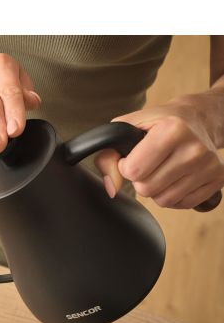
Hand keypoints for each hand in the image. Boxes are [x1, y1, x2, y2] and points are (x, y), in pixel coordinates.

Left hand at [95, 103, 223, 208]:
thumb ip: (108, 156)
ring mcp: (209, 165)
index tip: (133, 156)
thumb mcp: (128, 128)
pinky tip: (176, 177)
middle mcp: (194, 148)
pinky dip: (173, 195)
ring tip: (162, 169)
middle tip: (149, 163)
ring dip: (156, 189)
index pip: (133, 171)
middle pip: (147, 188)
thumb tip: (112, 188)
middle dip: (141, 179)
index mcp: (172, 129)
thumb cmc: (158, 123)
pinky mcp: (218, 179)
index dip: (126, 166)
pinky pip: (181, 204)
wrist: (198, 118)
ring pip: (163, 200)